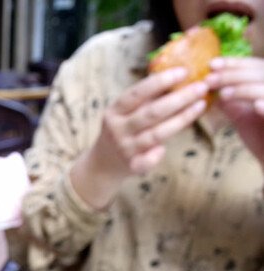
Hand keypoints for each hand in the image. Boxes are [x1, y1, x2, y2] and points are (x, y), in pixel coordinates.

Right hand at [70, 68, 207, 208]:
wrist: (102, 164)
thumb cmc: (122, 131)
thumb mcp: (125, 113)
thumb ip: (146, 100)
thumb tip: (179, 79)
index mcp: (114, 111)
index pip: (137, 93)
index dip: (160, 81)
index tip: (183, 71)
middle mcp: (117, 129)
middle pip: (152, 112)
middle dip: (179, 98)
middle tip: (201, 87)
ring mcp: (125, 148)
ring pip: (156, 134)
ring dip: (181, 119)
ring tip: (201, 105)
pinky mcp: (131, 165)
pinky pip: (147, 160)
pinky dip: (157, 155)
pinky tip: (165, 149)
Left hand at [207, 57, 263, 166]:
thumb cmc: (261, 138)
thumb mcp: (242, 115)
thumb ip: (230, 101)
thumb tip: (209, 86)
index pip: (255, 65)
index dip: (234, 63)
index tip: (211, 65)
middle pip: (261, 71)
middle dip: (233, 74)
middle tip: (209, 79)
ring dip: (245, 88)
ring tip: (224, 94)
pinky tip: (256, 106)